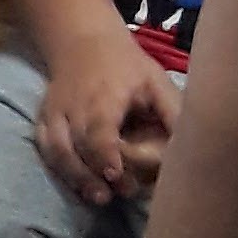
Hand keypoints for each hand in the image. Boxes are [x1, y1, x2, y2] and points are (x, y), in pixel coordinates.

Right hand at [32, 34, 184, 205]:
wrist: (82, 40)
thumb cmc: (126, 66)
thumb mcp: (155, 81)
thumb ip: (173, 112)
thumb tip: (193, 145)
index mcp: (104, 95)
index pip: (98, 127)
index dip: (104, 152)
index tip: (115, 173)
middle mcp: (74, 105)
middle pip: (78, 145)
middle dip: (95, 173)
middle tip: (119, 193)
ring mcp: (54, 113)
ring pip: (57, 150)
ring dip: (75, 176)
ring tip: (98, 197)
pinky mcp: (44, 119)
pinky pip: (45, 148)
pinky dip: (58, 168)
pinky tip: (76, 184)